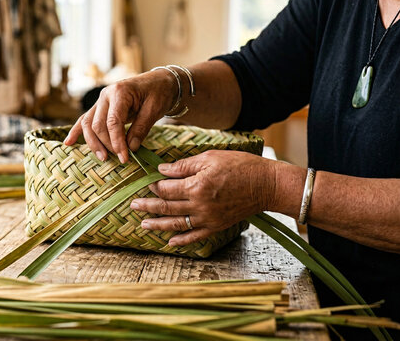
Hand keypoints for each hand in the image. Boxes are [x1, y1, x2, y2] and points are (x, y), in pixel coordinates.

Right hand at [63, 69, 178, 162]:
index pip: (113, 122)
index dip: (117, 142)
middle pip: (97, 124)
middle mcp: (105, 95)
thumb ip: (141, 128)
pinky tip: (68, 143)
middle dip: (107, 144)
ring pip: (87, 124)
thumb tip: (130, 148)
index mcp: (120, 92)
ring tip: (103, 158)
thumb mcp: (155, 109)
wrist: (158, 81)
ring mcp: (100, 101)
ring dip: (93, 143)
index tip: (125, 157)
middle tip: (120, 158)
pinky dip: (76, 132)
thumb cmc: (158, 93)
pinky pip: (84, 120)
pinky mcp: (100, 107)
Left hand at [130, 150, 276, 246]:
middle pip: (167, 207)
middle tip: (133, 205)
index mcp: (196, 186)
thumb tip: (162, 169)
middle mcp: (199, 205)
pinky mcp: (216, 226)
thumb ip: (184, 166)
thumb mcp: (210, 158)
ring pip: (177, 224)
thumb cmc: (240, 166)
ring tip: (143, 225)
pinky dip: (182, 241)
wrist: (267, 185)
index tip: (146, 183)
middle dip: (148, 206)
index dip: (155, 186)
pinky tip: (170, 242)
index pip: (167, 188)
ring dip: (158, 225)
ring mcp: (208, 219)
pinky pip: (195, 236)